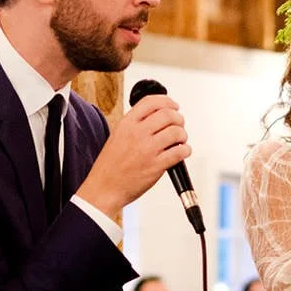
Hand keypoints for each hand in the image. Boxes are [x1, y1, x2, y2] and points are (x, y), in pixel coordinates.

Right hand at [75, 94, 190, 220]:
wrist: (104, 188)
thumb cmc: (110, 166)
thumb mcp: (117, 136)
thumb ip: (135, 125)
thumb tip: (157, 118)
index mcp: (127, 123)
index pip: (152, 102)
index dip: (167, 102)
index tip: (174, 106)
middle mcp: (138, 133)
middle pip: (168, 114)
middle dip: (178, 119)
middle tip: (179, 125)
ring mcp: (148, 149)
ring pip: (176, 132)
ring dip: (183, 135)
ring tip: (180, 140)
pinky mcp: (156, 165)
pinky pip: (180, 152)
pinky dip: (186, 150)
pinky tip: (182, 152)